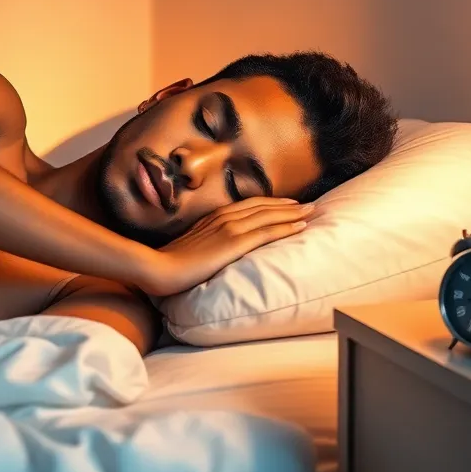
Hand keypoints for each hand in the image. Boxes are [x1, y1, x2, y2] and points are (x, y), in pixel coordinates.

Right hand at [140, 197, 313, 296]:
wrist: (158, 268)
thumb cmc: (169, 263)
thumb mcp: (189, 246)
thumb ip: (204, 242)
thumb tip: (215, 248)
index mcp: (212, 218)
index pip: (248, 206)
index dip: (270, 203)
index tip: (287, 204)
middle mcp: (223, 218)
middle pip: (263, 207)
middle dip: (287, 205)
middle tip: (308, 205)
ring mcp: (229, 229)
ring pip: (269, 216)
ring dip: (292, 213)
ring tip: (311, 212)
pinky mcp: (233, 243)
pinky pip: (266, 232)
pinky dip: (286, 227)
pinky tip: (301, 227)